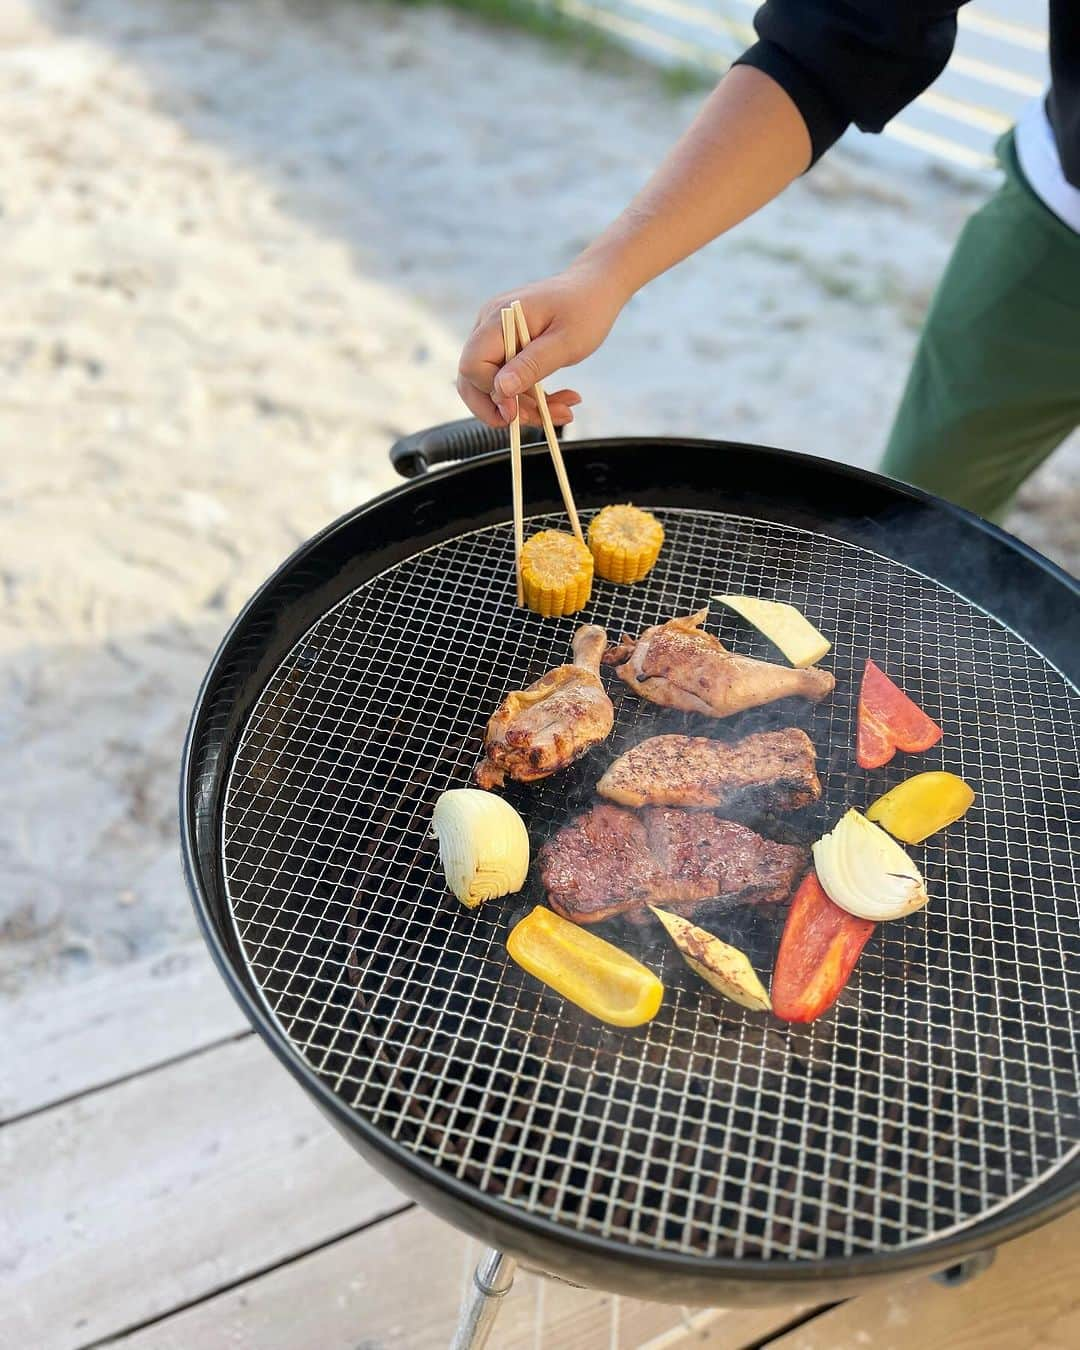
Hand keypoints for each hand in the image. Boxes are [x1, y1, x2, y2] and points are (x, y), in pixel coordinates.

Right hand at [456, 261, 626, 427]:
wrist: (595, 287)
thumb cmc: (585, 309)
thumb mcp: (565, 342)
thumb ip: (532, 365)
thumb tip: (501, 390)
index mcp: (498, 319)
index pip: (472, 365)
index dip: (491, 393)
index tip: (518, 411)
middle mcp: (488, 325)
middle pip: (472, 380)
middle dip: (502, 408)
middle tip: (538, 420)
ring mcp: (496, 335)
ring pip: (494, 385)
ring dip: (526, 406)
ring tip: (564, 410)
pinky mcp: (508, 346)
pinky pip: (509, 379)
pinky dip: (532, 396)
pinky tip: (562, 399)